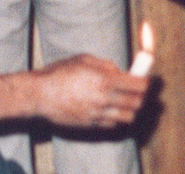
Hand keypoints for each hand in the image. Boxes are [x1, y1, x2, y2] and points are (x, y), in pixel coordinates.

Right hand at [32, 54, 148, 127]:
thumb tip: (120, 71)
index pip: (139, 85)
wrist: (38, 95)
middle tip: (138, 90)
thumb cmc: (59, 73)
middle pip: (137, 103)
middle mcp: (103, 99)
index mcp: (104, 80)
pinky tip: (112, 109)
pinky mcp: (90, 125)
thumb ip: (106, 65)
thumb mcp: (84, 60)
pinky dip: (118, 118)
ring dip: (131, 109)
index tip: (146, 80)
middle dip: (141, 96)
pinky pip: (113, 124)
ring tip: (126, 100)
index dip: (146, 82)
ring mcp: (97, 114)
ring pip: (128, 117)